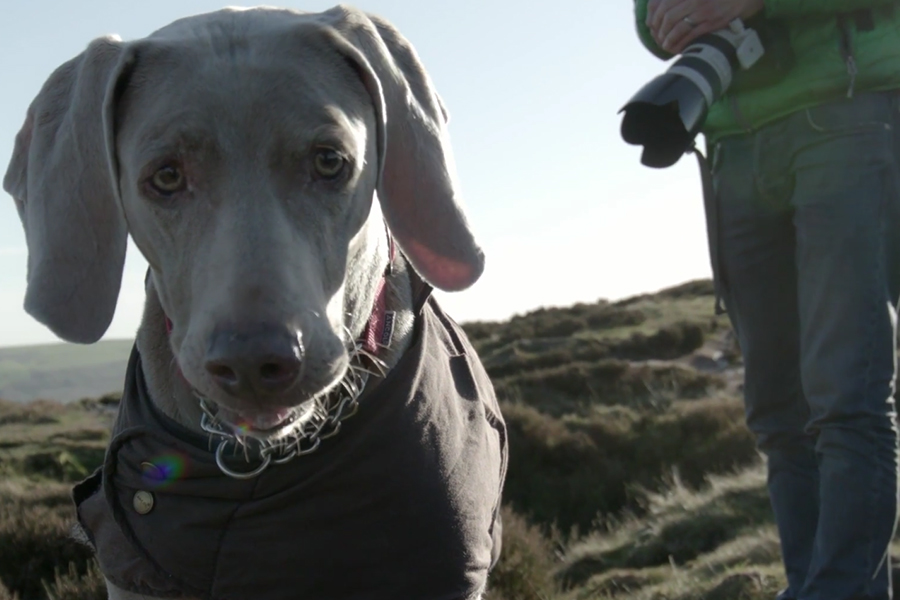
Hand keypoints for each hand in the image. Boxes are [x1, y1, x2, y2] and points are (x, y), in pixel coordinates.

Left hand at [647, 0, 763, 53]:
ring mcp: (703, 11)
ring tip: (665, 46)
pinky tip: (677, 48)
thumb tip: (657, 8)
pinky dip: (682, 44)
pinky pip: (691, 36)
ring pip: (678, 28)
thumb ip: (679, 0)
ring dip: (668, 40)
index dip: (654, 17)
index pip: (663, 3)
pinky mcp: (712, 22)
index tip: (651, 25)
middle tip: (658, 38)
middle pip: (668, 17)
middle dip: (660, 31)